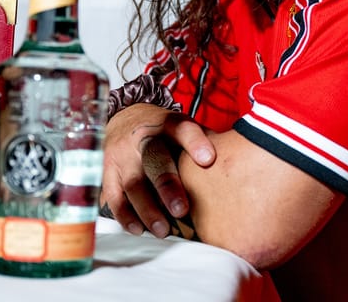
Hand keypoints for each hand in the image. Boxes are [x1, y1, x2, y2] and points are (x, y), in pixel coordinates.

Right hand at [100, 104, 215, 237]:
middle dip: (167, 186)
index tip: (209, 160)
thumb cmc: (164, 131)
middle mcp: (143, 138)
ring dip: (148, 209)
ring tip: (163, 231)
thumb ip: (206, 140)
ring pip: (133, 183)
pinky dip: (125, 215)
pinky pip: (113, 196)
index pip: (182, 129)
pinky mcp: (107, 171)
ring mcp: (122, 155)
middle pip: (154, 160)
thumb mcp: (183, 126)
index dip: (195, 143)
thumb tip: (240, 160)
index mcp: (167, 124)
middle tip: (182, 210)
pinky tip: (138, 229)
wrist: (124, 117)